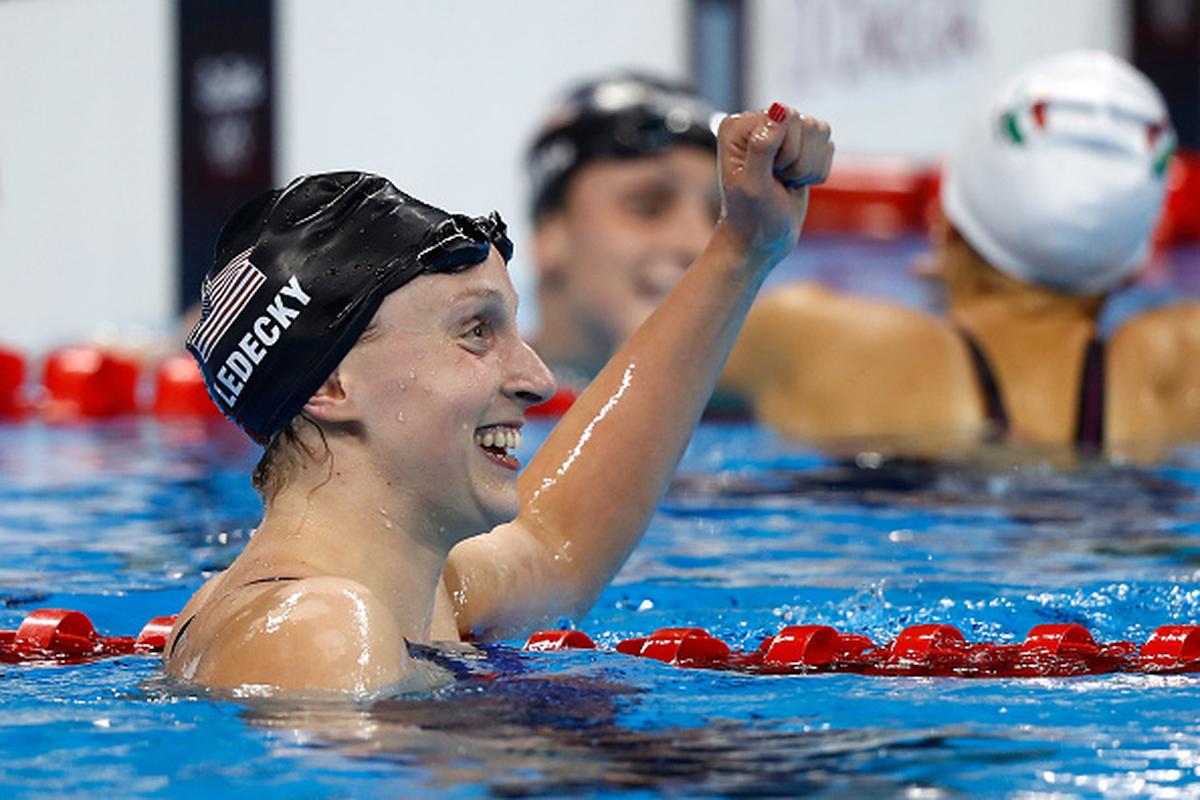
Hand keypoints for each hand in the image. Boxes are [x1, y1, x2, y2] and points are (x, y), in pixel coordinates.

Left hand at [715, 103, 833, 266]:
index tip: (767, 175)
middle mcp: (758, 121)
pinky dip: (817, 171)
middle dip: (797, 161)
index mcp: (738, 125)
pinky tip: (795, 182)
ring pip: (821, 132)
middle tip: (775, 180)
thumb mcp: (753, 185)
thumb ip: (762, 147)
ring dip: (807, 168)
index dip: (785, 152)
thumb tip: (780, 110)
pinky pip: (829, 146)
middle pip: (806, 123)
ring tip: (785, 182)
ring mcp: (781, 131)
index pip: (785, 117)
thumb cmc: (751, 216)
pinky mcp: (800, 145)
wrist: (761, 239)